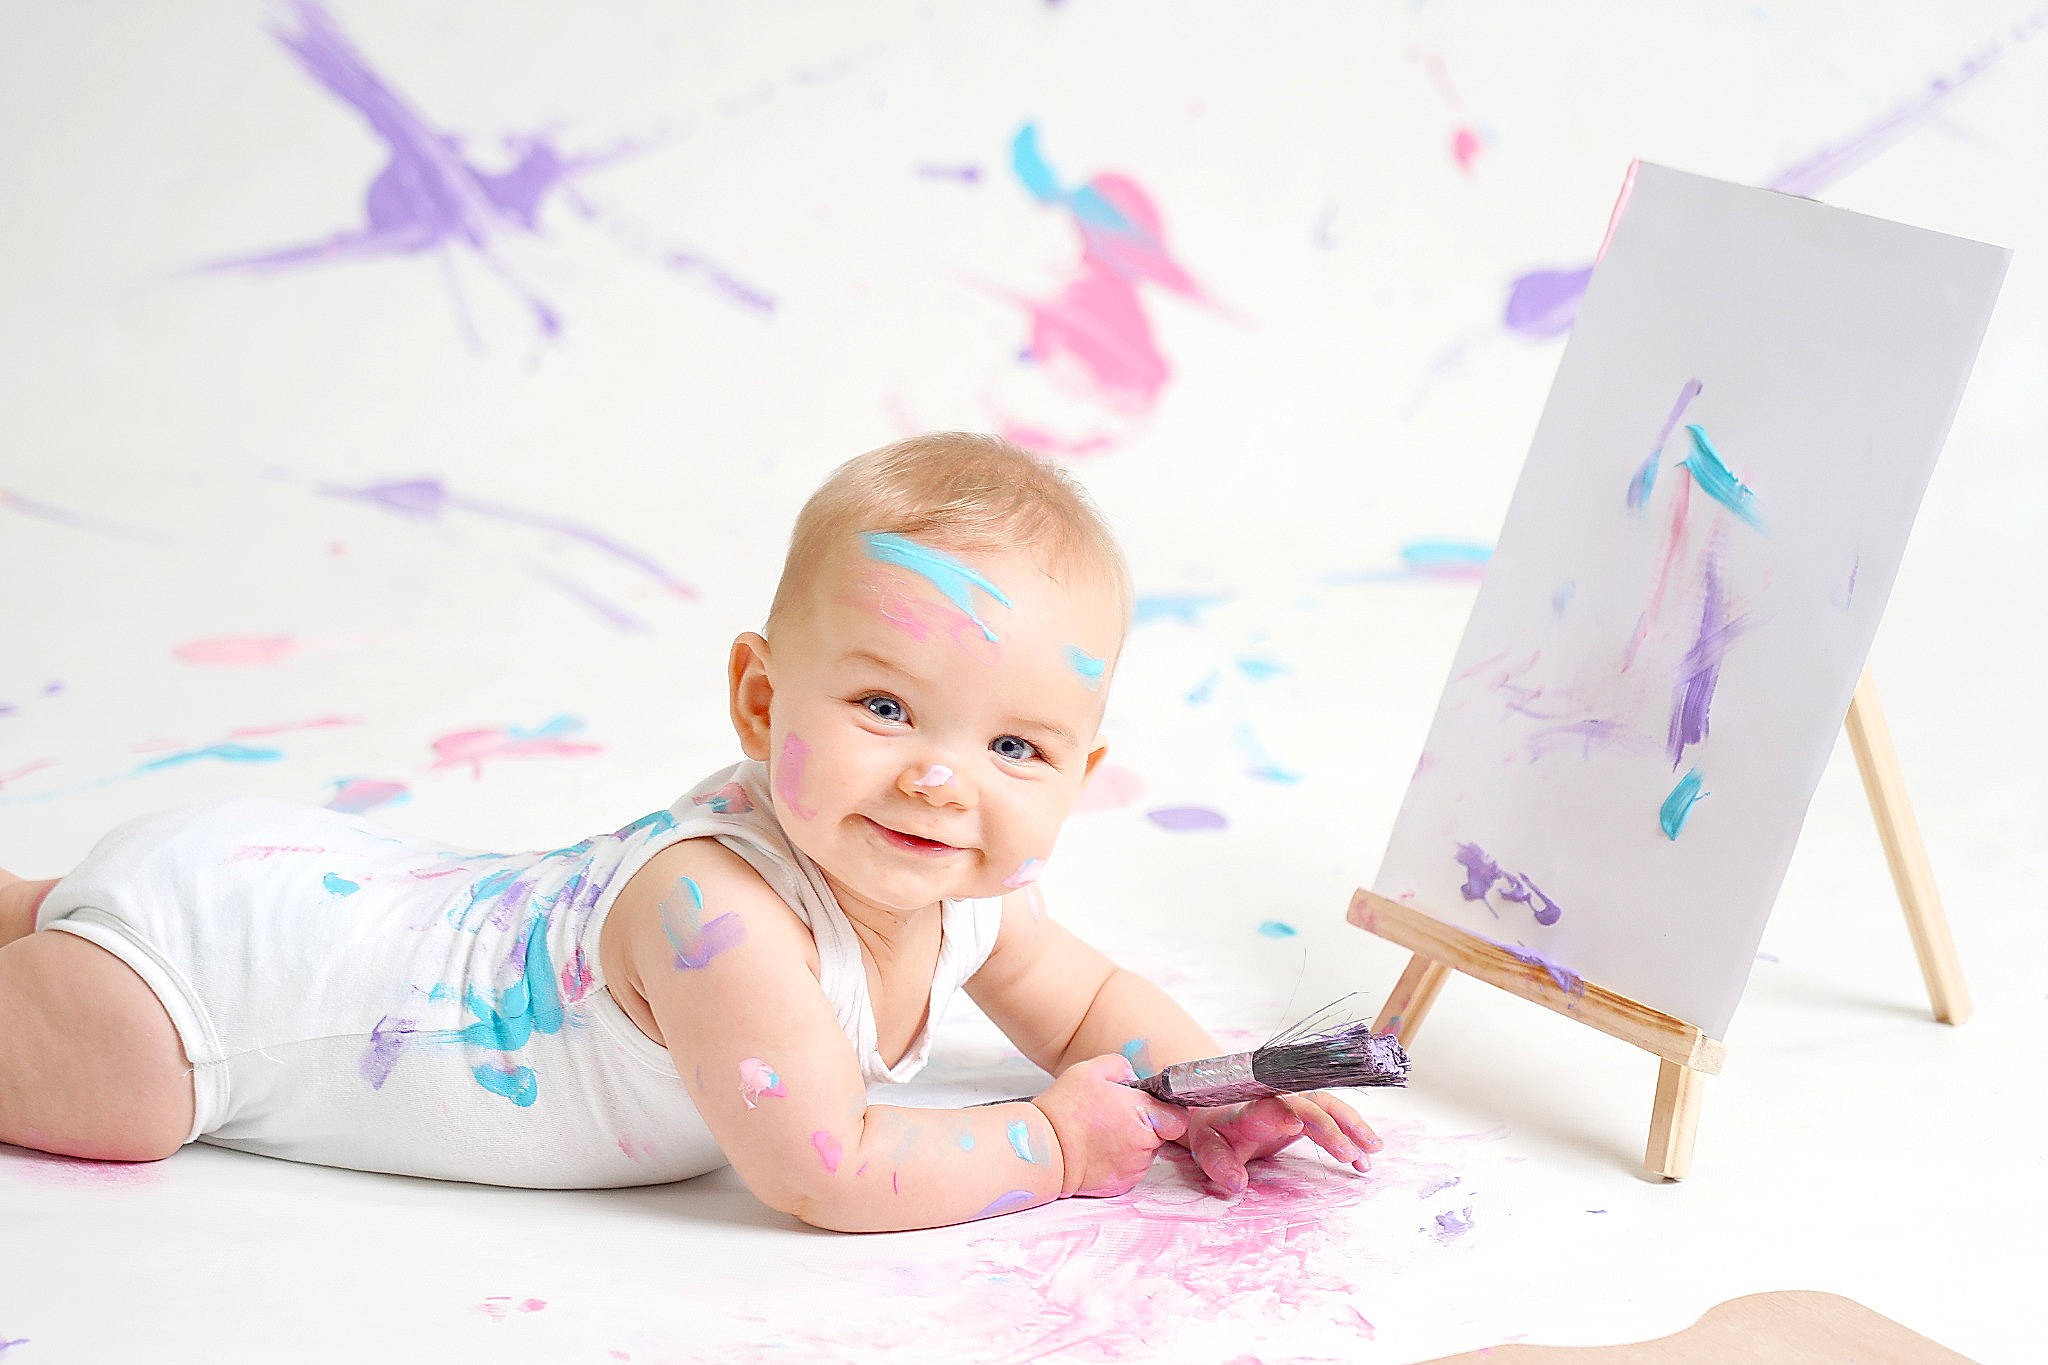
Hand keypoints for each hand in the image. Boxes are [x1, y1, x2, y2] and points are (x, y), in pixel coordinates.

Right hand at [1031, 1054, 1189, 1197]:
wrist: (1043, 1149)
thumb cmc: (1065, 1108)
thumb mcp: (1090, 1070)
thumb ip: (1120, 1066)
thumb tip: (1132, 1076)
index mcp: (1143, 1115)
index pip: (1178, 1118)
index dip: (1165, 1111)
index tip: (1149, 1107)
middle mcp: (1143, 1146)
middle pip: (1159, 1135)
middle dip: (1144, 1126)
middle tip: (1113, 1118)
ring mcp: (1133, 1169)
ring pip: (1144, 1154)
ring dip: (1131, 1145)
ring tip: (1101, 1135)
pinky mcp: (1121, 1186)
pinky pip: (1130, 1170)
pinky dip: (1119, 1162)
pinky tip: (1096, 1152)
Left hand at [1182, 1090, 1382, 1194]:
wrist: (1216, 1112)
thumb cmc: (1214, 1132)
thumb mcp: (1207, 1149)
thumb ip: (1219, 1165)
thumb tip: (1236, 1183)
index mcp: (1248, 1109)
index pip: (1267, 1105)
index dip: (1283, 1112)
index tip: (1298, 1124)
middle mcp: (1275, 1101)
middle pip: (1307, 1106)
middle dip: (1328, 1127)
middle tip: (1347, 1154)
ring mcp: (1293, 1104)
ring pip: (1326, 1107)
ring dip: (1351, 1126)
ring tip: (1372, 1150)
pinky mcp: (1305, 1112)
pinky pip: (1332, 1117)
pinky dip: (1351, 1132)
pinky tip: (1367, 1154)